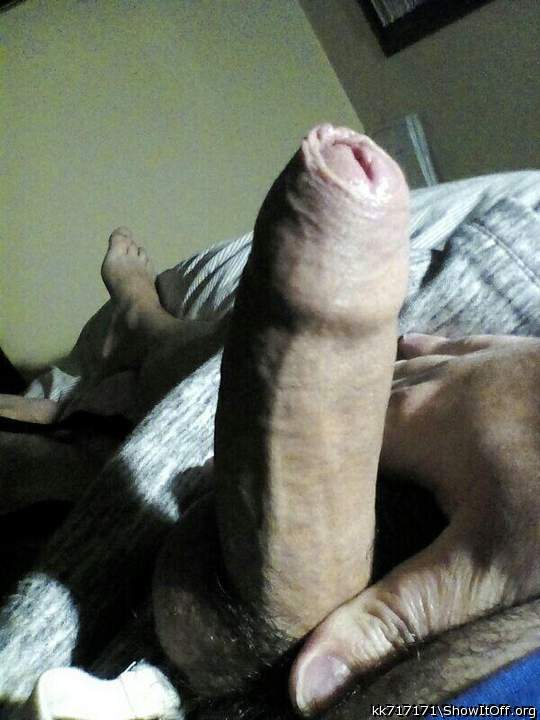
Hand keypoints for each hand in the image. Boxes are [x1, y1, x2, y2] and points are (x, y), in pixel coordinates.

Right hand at [290, 333, 539, 714]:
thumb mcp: (487, 568)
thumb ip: (396, 616)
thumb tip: (304, 681)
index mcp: (410, 420)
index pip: (319, 438)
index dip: (286, 465)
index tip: (255, 487)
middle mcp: (430, 377)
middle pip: (350, 398)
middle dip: (317, 426)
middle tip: (283, 452)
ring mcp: (473, 357)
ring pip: (390, 367)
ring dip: (357, 389)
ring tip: (325, 411)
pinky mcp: (511, 353)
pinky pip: (442, 347)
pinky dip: (412, 357)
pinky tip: (405, 353)